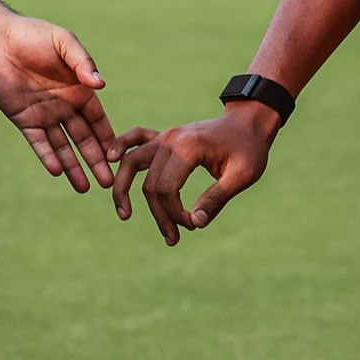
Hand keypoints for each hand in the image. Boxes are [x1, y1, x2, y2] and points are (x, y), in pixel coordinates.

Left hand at [0, 10, 115, 191]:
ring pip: (62, 146)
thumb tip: (101, 85)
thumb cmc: (34, 35)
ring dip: (73, 167)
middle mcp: (64, 106)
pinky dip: (47, 156)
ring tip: (84, 188)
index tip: (119, 157)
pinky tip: (57, 172)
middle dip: (96, 160)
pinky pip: (38, 142)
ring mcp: (45, 115)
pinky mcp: (24, 119)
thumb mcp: (64, 43)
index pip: (98, 119)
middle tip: (108, 184)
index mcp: (78, 89)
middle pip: (84, 138)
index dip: (108, 138)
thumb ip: (82, 63)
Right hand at [109, 105, 276, 244]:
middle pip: (150, 184)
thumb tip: (194, 224)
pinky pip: (136, 139)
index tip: (193, 226)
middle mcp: (170, 139)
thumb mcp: (241, 176)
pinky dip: (121, 147)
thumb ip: (216, 199)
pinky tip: (109, 158)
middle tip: (174, 239)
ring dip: (126, 189)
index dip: (174, 215)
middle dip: (160, 215)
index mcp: (188, 147)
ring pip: (133, 163)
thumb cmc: (249, 149)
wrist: (248, 121)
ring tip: (124, 214)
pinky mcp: (165, 136)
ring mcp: (165, 135)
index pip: (166, 189)